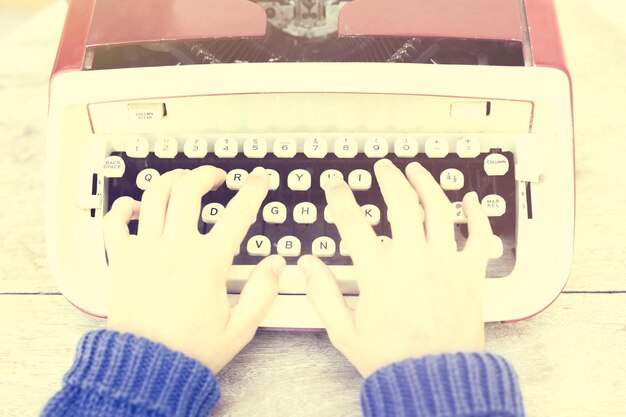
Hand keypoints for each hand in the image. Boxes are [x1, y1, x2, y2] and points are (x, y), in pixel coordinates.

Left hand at [103, 166, 284, 372]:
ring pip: (153, 196)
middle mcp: (174, 250)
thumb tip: (275, 265)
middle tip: (216, 176)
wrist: (147, 369)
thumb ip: (262, 293)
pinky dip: (122, 208)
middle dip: (206, 174)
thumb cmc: (190, 351)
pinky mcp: (121, 262)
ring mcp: (144, 252)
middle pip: (188, 190)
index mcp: (206, 264)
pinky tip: (134, 206)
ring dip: (170, 180)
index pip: (237, 214)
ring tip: (182, 180)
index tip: (258, 180)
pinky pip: (114, 223)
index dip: (253, 190)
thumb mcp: (239, 328)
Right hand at [299, 159, 492, 376]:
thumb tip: (307, 267)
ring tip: (417, 171)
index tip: (337, 187)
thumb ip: (322, 295)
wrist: (436, 382)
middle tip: (383, 168)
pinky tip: (469, 201)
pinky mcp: (471, 275)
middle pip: (401, 202)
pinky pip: (479, 235)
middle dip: (389, 177)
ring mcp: (446, 265)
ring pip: (439, 209)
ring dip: (427, 183)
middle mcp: (414, 262)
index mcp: (380, 275)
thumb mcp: (345, 333)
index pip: (353, 222)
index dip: (341, 197)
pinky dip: (476, 214)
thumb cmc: (394, 360)